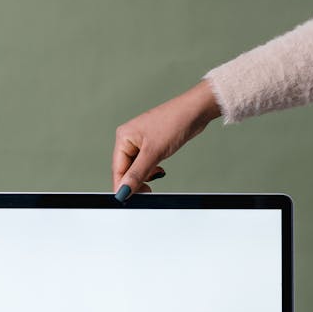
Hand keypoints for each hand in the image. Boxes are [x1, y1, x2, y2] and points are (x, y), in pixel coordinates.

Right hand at [112, 80, 220, 198]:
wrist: (194, 111)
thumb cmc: (174, 122)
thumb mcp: (153, 153)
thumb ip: (137, 174)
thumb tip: (123, 190)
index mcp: (124, 138)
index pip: (118, 169)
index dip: (122, 186)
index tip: (128, 200)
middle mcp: (129, 139)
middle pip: (125, 170)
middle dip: (135, 182)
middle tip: (147, 192)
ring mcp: (140, 141)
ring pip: (136, 168)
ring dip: (145, 176)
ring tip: (156, 175)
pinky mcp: (151, 144)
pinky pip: (145, 163)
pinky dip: (151, 170)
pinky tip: (159, 170)